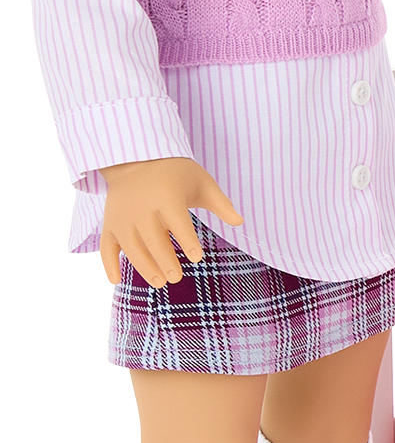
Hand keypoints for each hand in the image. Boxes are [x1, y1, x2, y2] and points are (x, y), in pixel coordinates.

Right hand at [99, 158, 243, 288]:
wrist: (135, 158)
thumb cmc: (175, 173)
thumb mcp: (201, 182)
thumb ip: (220, 204)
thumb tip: (241, 222)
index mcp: (166, 197)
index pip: (178, 222)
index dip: (187, 240)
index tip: (197, 258)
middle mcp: (142, 208)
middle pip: (153, 238)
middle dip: (165, 259)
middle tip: (176, 277)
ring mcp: (123, 217)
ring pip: (131, 246)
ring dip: (143, 266)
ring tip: (159, 283)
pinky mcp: (110, 223)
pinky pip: (106, 245)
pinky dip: (109, 263)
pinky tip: (115, 280)